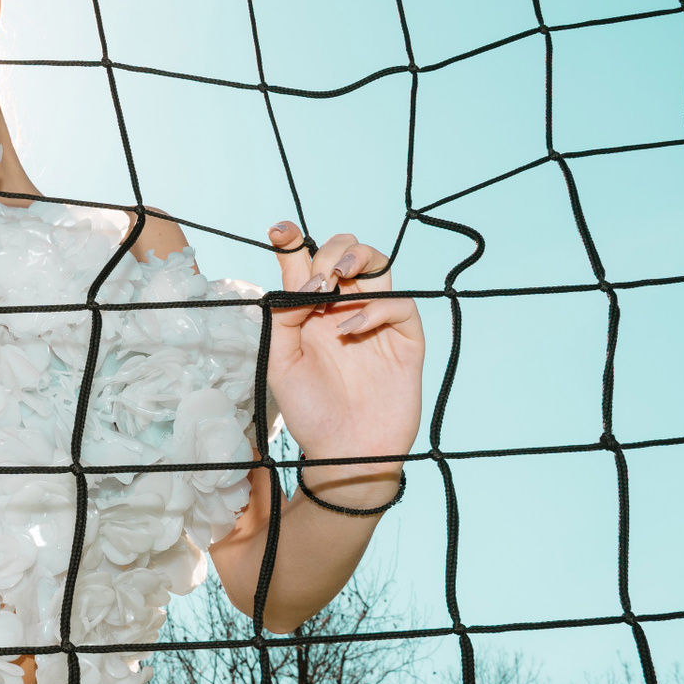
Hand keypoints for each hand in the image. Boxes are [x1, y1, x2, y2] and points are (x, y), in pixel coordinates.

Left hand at [263, 222, 424, 497]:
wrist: (343, 451)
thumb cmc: (308, 410)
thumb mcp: (279, 361)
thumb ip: (283, 316)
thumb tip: (304, 282)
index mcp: (308, 309)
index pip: (303, 261)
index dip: (292, 239)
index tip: (279, 231)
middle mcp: (342, 307)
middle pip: (344, 251)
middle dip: (329, 251)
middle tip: (317, 277)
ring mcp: (375, 320)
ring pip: (378, 265)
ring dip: (357, 259)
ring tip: (335, 280)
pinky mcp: (404, 338)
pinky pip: (399, 303)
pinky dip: (373, 308)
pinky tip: (348, 330)